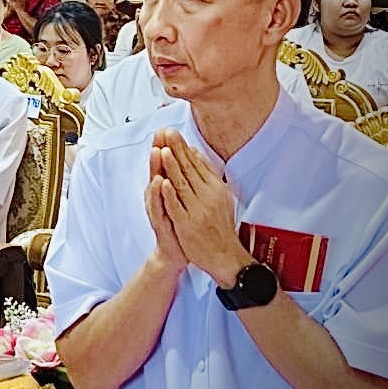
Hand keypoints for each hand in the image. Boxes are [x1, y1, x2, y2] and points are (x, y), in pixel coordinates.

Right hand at [144, 143, 186, 273]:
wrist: (175, 253)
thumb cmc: (182, 226)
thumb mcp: (185, 200)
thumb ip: (184, 181)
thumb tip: (189, 162)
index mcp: (168, 189)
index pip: (166, 164)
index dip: (166, 146)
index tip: (167, 128)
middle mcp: (159, 196)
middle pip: (158, 169)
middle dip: (159, 150)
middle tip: (159, 133)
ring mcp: (157, 208)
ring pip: (155, 184)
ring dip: (155, 168)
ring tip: (157, 151)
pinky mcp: (159, 222)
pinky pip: (157, 205)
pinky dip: (157, 194)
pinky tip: (158, 182)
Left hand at [154, 129, 249, 284]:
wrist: (224, 256)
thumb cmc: (218, 225)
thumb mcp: (219, 196)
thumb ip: (207, 175)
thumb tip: (196, 153)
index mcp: (215, 188)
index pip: (196, 163)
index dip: (183, 147)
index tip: (172, 131)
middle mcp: (207, 196)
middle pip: (189, 169)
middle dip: (176, 150)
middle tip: (166, 132)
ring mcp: (197, 210)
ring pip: (182, 185)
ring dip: (172, 167)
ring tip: (163, 150)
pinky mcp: (187, 224)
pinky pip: (177, 207)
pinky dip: (170, 194)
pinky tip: (163, 182)